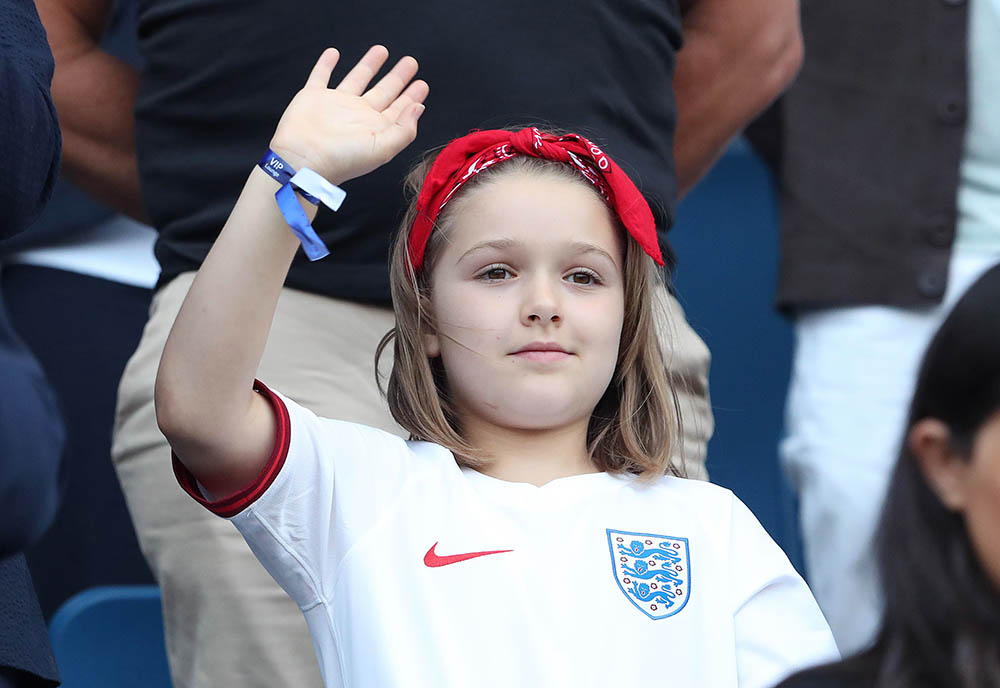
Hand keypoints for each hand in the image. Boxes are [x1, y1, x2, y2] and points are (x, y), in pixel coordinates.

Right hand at [269, 45, 428, 185]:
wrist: (304, 159)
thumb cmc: (343, 159)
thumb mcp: (383, 148)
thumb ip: (404, 129)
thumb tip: (418, 108)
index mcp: (375, 128)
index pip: (398, 109)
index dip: (411, 97)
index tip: (422, 84)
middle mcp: (358, 115)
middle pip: (383, 91)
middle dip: (398, 77)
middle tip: (411, 63)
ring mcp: (336, 105)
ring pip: (356, 78)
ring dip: (369, 65)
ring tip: (382, 50)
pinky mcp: (313, 97)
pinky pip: (320, 76)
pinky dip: (325, 64)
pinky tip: (333, 53)